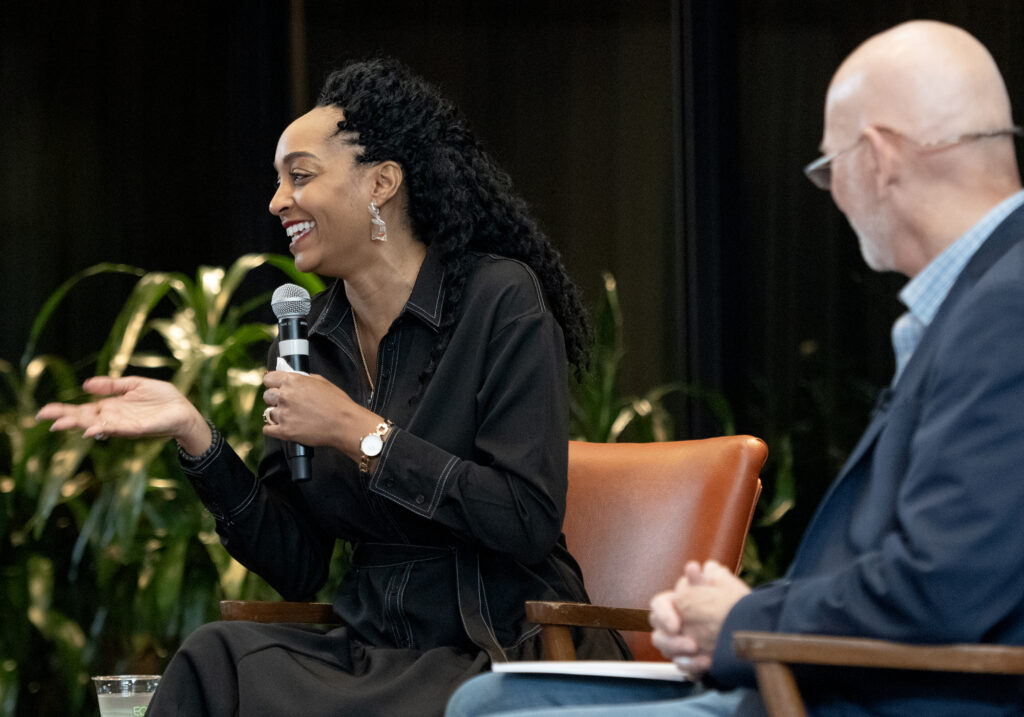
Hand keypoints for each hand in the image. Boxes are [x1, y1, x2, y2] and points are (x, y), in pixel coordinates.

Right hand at [36, 376, 208, 451]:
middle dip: (63, 418)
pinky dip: (103, 429)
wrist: (185, 410)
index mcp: (111, 407)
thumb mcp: (134, 384)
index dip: (63, 410)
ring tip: (59, 424)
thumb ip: (111, 385)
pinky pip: (117, 429)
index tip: (43, 411)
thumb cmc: (162, 398)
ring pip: (96, 425)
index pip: (82, 409)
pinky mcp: (137, 428)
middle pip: (83, 418)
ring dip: (78, 425)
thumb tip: (85, 385)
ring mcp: (124, 424)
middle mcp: (113, 417)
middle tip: (42, 416)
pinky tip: (90, 429)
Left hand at [262, 371, 383, 459]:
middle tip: (287, 404)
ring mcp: (284, 414)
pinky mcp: (285, 431)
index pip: (268, 378)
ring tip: (291, 417)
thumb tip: (292, 378)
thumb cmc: (337, 403)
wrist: (345, 423)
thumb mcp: (321, 381)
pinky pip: (267, 429)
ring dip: (277, 415)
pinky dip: (273, 429)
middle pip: (267, 396)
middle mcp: (285, 396)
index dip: (273, 383)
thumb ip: (302, 378)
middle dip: (275, 399)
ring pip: (268, 413)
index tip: (276, 387)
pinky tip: (282, 427)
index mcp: (293, 381)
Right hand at [649, 560, 750, 677]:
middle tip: (692, 644)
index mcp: (676, 602)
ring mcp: (680, 644)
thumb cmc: (728, 602)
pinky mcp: (691, 660)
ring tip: (705, 658)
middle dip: (672, 642)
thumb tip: (693, 567)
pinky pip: (686, 669)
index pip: (658, 605)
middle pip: (659, 635)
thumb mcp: (719, 586)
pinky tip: (710, 664)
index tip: (676, 625)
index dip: (664, 615)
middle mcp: (674, 624)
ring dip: (684, 658)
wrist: (748, 624)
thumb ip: (704, 578)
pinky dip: (696, 669)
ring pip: (669, 654)